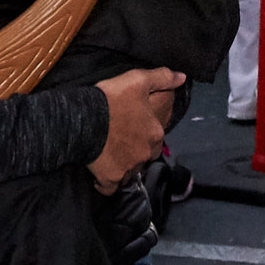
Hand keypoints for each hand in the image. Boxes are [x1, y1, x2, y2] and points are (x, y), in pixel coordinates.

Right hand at [90, 68, 183, 190]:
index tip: (132, 121)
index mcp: (156, 132)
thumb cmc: (111, 99)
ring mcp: (129, 168)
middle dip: (138, 147)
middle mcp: (147, 153)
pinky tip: (102, 173)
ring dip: (125, 164)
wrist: (81, 119)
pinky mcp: (111, 179)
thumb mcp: (138, 80)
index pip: (156, 133)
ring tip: (110, 153)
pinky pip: (112, 187)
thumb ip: (162, 78)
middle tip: (121, 137)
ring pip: (132, 170)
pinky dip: (109, 182)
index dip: (145, 127)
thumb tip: (182, 78)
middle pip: (146, 153)